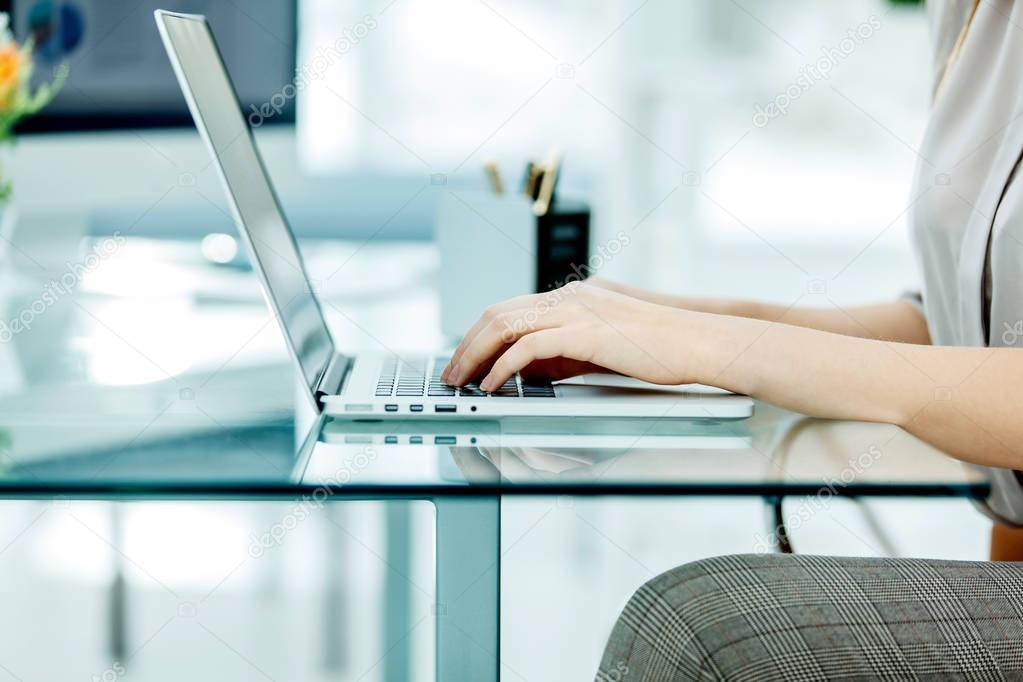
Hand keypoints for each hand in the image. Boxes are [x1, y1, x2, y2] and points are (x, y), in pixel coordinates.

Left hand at [441, 282, 695, 391]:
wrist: (699, 341)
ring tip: (461, 380)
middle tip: (450, 373)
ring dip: (475, 355)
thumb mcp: (603, 347)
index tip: (464, 360)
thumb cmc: (660, 348)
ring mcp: (576, 310)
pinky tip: (493, 384)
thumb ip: (566, 352)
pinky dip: (503, 367)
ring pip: (505, 326)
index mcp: (573, 296)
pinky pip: (528, 348)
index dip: (479, 335)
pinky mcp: (585, 331)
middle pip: (497, 314)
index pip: (510, 309)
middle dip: (467, 345)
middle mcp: (569, 296)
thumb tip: (527, 369)